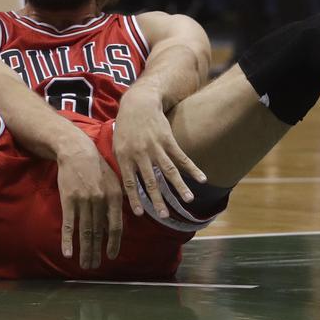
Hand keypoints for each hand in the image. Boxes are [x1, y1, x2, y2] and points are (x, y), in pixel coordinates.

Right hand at [56, 139, 124, 268]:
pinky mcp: (68, 199)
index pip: (116, 226)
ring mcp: (84, 200)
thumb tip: (123, 220)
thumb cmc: (96, 167)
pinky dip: (68, 240)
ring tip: (84, 264)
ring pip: (85, 231)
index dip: (113, 243)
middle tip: (94, 266)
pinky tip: (68, 252)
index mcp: (114, 196)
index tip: (111, 256)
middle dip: (96, 252)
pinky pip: (69, 224)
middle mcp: (101, 200)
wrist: (76, 151)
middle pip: (99, 232)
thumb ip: (119, 200)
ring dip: (85, 250)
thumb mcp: (114, 180)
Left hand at [113, 92, 206, 218]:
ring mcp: (156, 147)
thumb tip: (124, 187)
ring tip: (189, 200)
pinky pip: (182, 157)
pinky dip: (192, 168)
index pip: (129, 183)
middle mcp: (141, 154)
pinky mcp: (168, 140)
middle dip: (158, 199)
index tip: (140, 214)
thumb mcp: (117, 146)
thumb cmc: (125, 128)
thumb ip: (121, 165)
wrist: (138, 104)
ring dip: (179, 187)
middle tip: (165, 215)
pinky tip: (202, 178)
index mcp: (125, 157)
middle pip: (151, 181)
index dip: (135, 199)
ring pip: (169, 171)